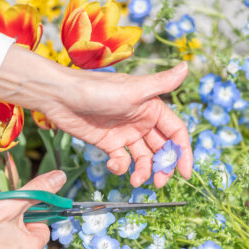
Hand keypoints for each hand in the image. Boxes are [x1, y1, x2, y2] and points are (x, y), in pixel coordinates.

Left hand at [0, 46, 192, 187]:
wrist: (60, 97)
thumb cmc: (97, 89)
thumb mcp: (133, 89)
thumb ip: (162, 83)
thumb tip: (187, 67)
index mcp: (151, 108)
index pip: (176, 133)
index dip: (183, 152)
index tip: (186, 173)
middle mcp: (141, 121)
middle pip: (161, 149)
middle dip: (163, 167)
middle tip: (160, 182)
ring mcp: (124, 133)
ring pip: (143, 158)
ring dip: (143, 171)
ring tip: (137, 181)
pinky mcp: (107, 143)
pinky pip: (121, 160)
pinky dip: (121, 167)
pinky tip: (114, 166)